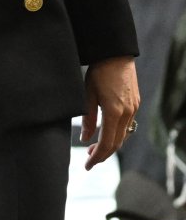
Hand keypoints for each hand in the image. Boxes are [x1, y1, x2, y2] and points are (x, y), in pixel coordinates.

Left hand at [81, 55, 138, 169]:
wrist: (115, 54)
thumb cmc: (98, 72)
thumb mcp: (87, 95)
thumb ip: (87, 119)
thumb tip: (85, 138)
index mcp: (114, 112)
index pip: (106, 144)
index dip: (96, 157)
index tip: (87, 165)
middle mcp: (127, 113)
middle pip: (117, 143)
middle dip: (102, 154)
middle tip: (89, 160)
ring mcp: (133, 108)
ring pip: (123, 135)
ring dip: (110, 144)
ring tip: (94, 148)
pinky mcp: (135, 103)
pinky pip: (127, 126)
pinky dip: (116, 134)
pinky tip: (106, 133)